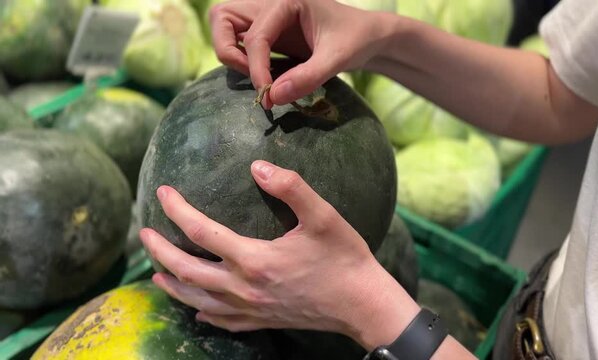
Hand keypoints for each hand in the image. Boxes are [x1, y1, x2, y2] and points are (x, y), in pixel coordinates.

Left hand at [140, 160, 419, 349]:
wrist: (362, 306)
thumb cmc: (344, 259)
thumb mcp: (323, 217)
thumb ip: (290, 188)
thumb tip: (257, 167)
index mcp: (254, 259)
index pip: (201, 232)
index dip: (178, 210)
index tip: (163, 191)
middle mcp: (243, 287)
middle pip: (186, 270)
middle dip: (160, 250)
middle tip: (144, 234)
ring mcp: (250, 309)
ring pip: (196, 299)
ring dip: (171, 284)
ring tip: (155, 271)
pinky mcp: (260, 322)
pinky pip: (220, 320)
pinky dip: (200, 311)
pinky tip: (196, 307)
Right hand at [208, 0, 396, 107]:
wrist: (366, 37)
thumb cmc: (355, 40)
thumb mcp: (337, 59)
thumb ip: (307, 78)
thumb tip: (273, 97)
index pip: (256, 35)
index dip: (256, 68)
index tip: (267, 96)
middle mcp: (269, 2)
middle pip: (222, 17)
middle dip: (229, 50)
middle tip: (257, 77)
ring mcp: (265, 15)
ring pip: (224, 25)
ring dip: (231, 52)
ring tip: (260, 76)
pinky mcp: (266, 30)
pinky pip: (238, 40)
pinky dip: (243, 58)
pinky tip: (267, 76)